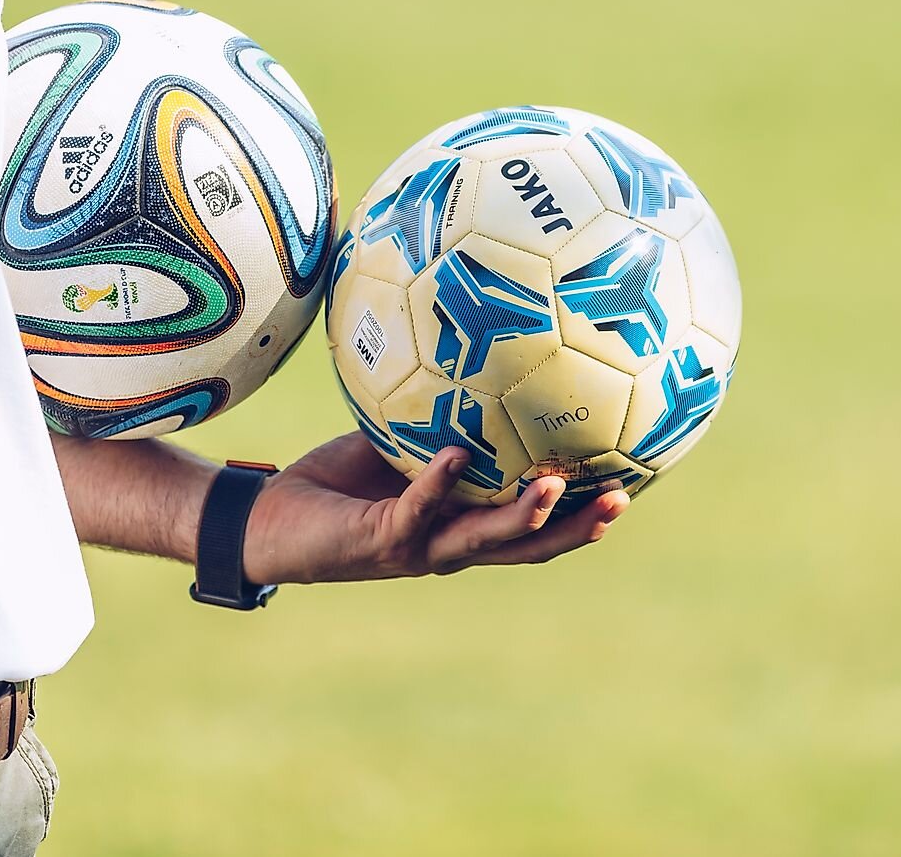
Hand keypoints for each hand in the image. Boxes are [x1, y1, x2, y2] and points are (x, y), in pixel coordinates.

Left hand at [241, 431, 628, 584]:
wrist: (269, 524)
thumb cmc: (337, 481)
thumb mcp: (398, 440)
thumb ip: (438, 414)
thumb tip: (477, 352)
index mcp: (463, 526)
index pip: (536, 529)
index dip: (583, 516)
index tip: (631, 486)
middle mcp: (449, 547)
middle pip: (528, 547)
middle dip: (576, 528)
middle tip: (620, 499)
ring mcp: (418, 549)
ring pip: (483, 540)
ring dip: (522, 516)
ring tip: (556, 485)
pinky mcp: (380, 539)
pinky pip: (415, 509)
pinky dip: (438, 482)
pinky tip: (456, 453)